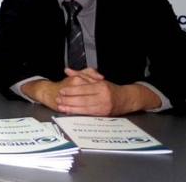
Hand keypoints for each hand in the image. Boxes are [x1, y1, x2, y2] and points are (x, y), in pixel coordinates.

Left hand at [22, 68, 161, 115]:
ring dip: (71, 108)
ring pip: (85, 108)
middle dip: (69, 100)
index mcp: (102, 86)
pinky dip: (78, 113)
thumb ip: (81, 75)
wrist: (127, 99)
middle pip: (83, 99)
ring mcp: (104, 107)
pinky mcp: (104, 115)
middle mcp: (104, 97)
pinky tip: (70, 112)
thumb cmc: (110, 88)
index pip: (84, 89)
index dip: (72, 90)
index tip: (61, 91)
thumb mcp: (97, 80)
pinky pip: (89, 114)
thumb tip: (67, 70)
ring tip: (61, 107)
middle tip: (58, 100)